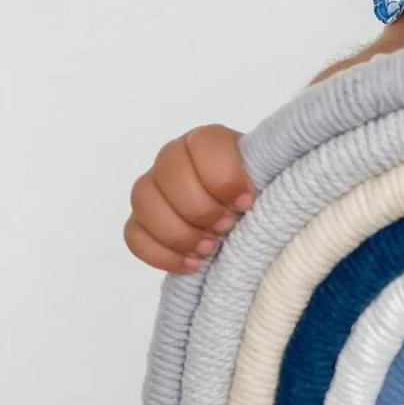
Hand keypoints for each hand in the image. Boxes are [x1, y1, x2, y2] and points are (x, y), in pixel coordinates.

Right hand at [124, 124, 254, 274]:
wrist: (243, 215)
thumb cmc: (258, 192)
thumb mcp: (268, 179)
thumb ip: (266, 180)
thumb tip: (254, 200)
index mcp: (206, 141)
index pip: (202, 146)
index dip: (224, 177)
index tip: (246, 202)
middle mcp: (173, 158)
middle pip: (169, 173)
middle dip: (200, 207)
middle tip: (227, 227)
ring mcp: (152, 189)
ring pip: (145, 202)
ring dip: (179, 232)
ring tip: (210, 248)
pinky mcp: (141, 221)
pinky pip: (134, 236)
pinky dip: (163, 254)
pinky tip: (193, 263)